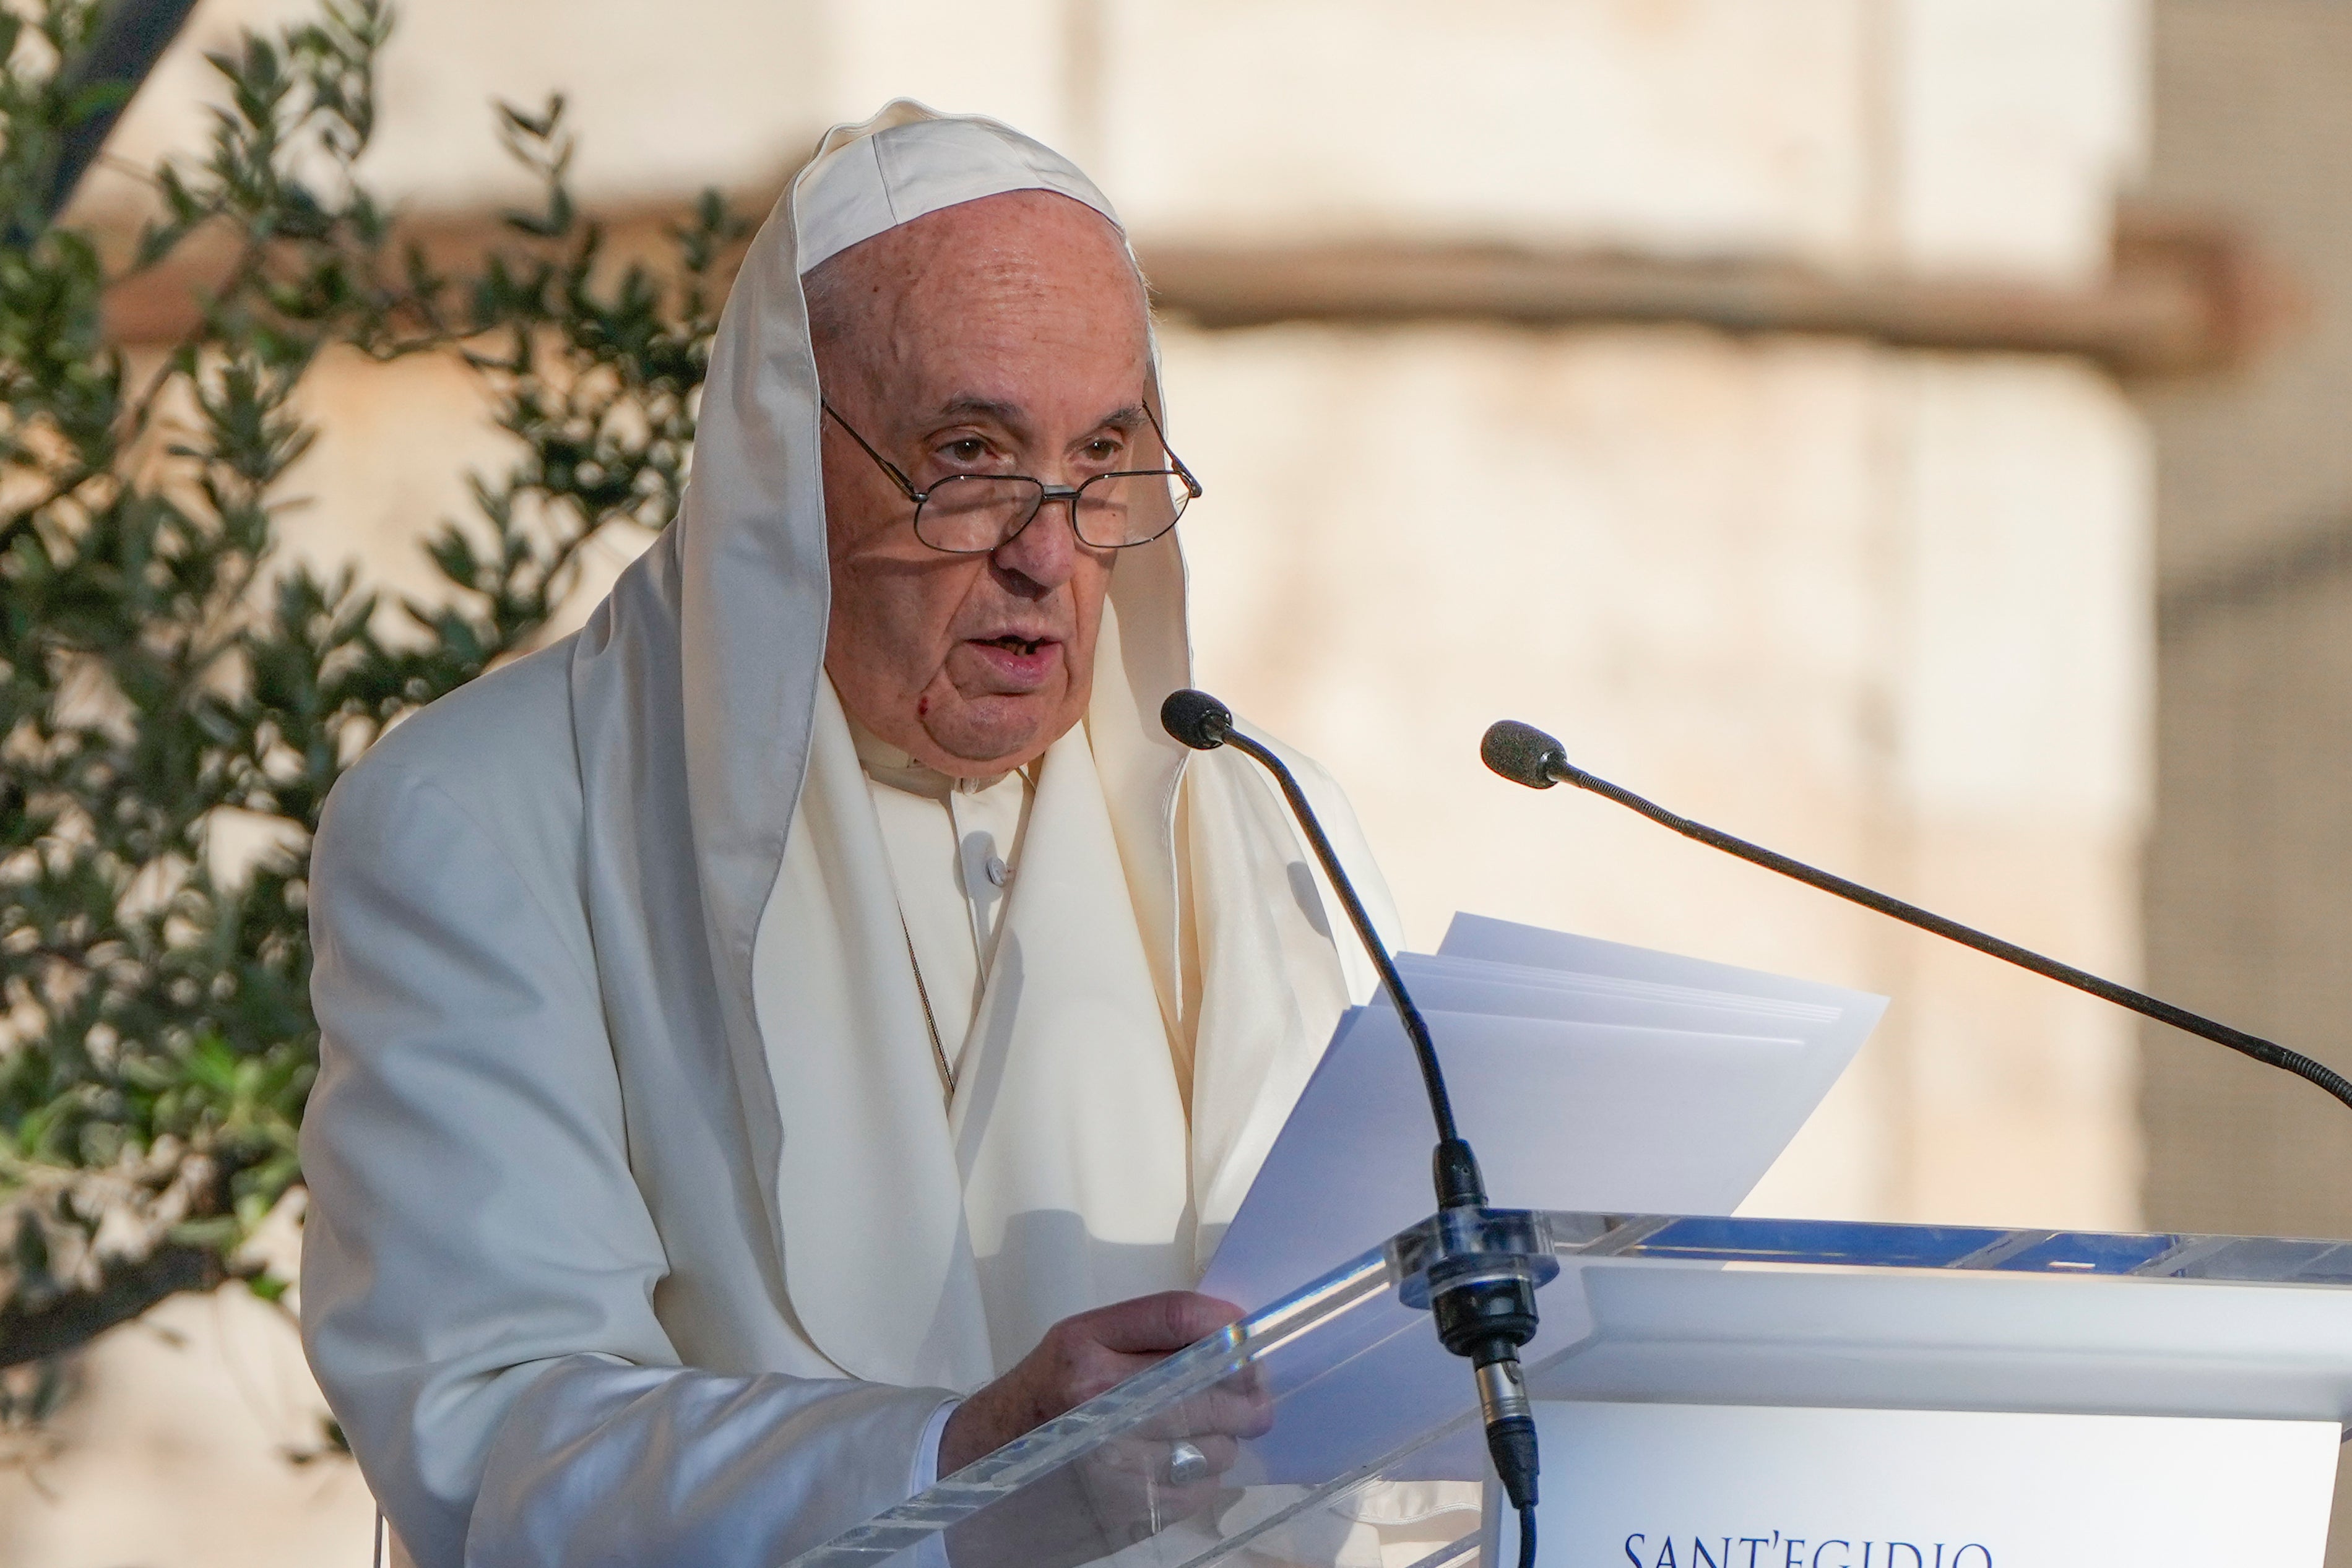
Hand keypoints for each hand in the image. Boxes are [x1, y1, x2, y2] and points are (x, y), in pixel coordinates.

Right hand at [939, 1291, 1245, 1472]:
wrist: (980, 1467)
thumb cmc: (1041, 1397)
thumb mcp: (1077, 1342)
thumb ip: (1148, 1331)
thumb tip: (1231, 1333)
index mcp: (1084, 1350)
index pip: (1178, 1319)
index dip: (1227, 1325)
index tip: (1248, 1335)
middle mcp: (1098, 1407)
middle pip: (1210, 1391)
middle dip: (1249, 1393)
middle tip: (1257, 1395)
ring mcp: (1114, 1467)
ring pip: (1216, 1448)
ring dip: (1224, 1441)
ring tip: (1200, 1433)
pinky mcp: (1126, 1513)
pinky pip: (1200, 1492)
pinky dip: (1203, 1479)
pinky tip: (1177, 1466)